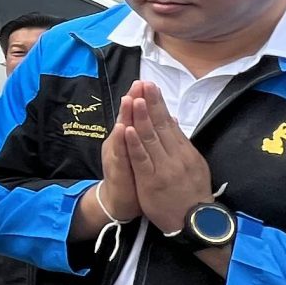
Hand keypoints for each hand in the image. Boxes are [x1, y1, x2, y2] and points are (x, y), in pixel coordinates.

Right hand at [92, 92, 139, 224]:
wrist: (118, 202)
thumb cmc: (133, 177)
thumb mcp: (144, 154)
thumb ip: (152, 136)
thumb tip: (168, 118)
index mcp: (130, 138)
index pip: (136, 115)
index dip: (142, 99)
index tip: (147, 82)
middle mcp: (120, 143)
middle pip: (128, 118)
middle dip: (134, 100)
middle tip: (139, 83)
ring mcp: (117, 155)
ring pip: (122, 133)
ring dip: (126, 116)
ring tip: (130, 99)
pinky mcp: (117, 170)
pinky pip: (120, 154)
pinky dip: (121, 142)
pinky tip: (122, 129)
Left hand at [122, 82, 214, 236]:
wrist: (196, 223)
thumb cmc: (192, 194)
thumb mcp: (194, 165)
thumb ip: (182, 144)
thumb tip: (173, 121)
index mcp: (185, 151)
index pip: (170, 123)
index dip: (159, 104)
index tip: (152, 87)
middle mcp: (176, 156)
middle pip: (161, 125)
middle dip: (151, 103)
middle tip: (144, 83)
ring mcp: (164, 168)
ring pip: (151, 139)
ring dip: (141, 117)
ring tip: (135, 99)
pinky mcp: (152, 181)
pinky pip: (142, 160)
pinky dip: (135, 144)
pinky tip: (128, 130)